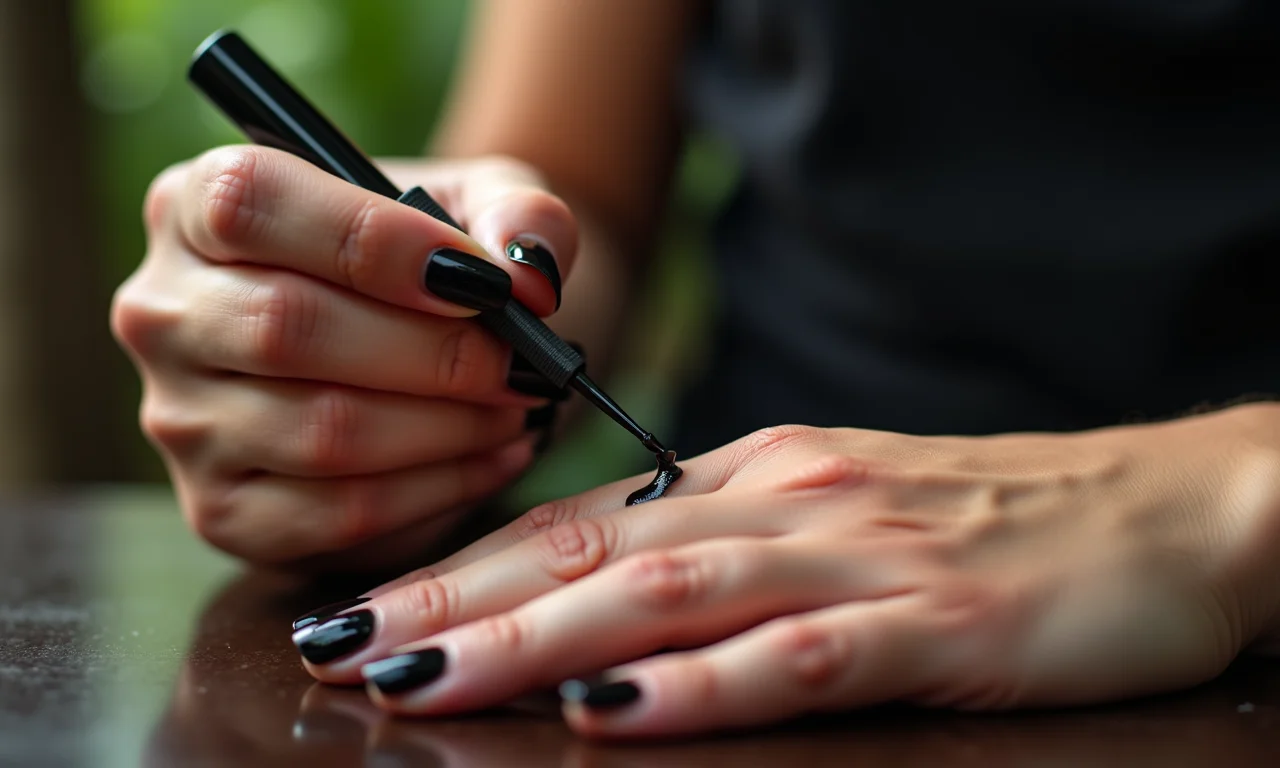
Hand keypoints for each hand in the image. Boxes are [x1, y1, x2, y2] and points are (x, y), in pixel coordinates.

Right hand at [111, 147, 576, 565]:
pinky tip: (495, 455)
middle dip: (432, 351)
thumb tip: (526, 278)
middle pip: (286, 328)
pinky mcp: (223, 510)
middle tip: (515, 360)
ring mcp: (181, 421)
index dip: (373, 239)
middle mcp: (163, 311)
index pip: (251, 203)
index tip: (478, 278)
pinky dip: (441, 487)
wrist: (414, 348)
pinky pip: (339, 514)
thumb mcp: (481, 204)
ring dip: (447, 425)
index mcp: (195, 204)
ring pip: (321, 432)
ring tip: (515, 405)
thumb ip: (517, 212)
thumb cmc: (434, 261)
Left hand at [290, 406, 1279, 736]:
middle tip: (342, 646)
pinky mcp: (940, 619)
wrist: (1168, 507)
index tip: (365, 609)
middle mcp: (789, 497)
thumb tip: (605, 600)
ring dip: (540, 641)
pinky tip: (623, 716)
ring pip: (673, 595)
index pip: (582, 521)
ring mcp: (863, 554)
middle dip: (458, 603)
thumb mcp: (839, 513)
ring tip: (428, 681)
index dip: (465, 566)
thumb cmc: (990, 519)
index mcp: (757, 476)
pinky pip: (804, 654)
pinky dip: (706, 687)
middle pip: (596, 553)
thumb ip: (729, 545)